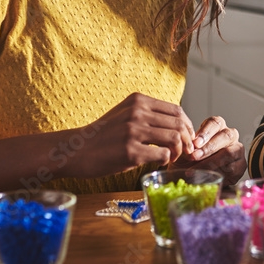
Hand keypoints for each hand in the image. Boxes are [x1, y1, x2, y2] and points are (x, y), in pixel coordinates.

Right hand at [58, 92, 195, 178]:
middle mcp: (137, 112)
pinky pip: (163, 154)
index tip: (187, 138)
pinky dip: (166, 160)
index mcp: (138, 101)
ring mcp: (133, 131)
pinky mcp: (130, 151)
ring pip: (174, 138)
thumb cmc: (103, 136)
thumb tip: (177, 124)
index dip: (187, 125)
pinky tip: (158, 163)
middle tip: (186, 151)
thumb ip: (147, 114)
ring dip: (179, 151)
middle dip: (188, 140)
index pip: (176, 110)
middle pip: (179, 124)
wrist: (75, 150)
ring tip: (172, 157)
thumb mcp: (124, 114)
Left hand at [171, 116, 246, 185]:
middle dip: (209, 147)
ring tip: (197, 168)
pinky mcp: (241, 165)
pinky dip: (217, 172)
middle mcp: (230, 136)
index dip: (206, 131)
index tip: (195, 143)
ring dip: (212, 161)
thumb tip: (189, 147)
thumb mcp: (185, 152)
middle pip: (226, 135)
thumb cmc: (189, 161)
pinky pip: (232, 167)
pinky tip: (205, 176)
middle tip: (195, 156)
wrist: (195, 178)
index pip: (215, 122)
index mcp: (217, 128)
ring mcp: (237, 150)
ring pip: (230, 152)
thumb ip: (187, 147)